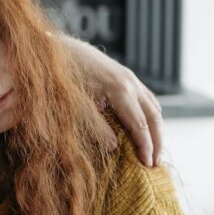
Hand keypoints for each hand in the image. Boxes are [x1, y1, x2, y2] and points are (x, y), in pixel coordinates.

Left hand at [62, 37, 162, 166]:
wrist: (56, 48)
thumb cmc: (63, 79)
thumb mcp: (76, 107)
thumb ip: (96, 127)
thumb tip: (114, 147)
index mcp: (120, 90)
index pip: (140, 125)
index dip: (145, 147)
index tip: (148, 166)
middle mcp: (130, 82)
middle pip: (153, 116)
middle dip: (157, 141)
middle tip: (156, 164)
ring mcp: (130, 77)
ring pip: (153, 106)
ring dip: (156, 129)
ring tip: (154, 150)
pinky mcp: (125, 75)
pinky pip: (146, 98)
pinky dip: (150, 115)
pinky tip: (146, 128)